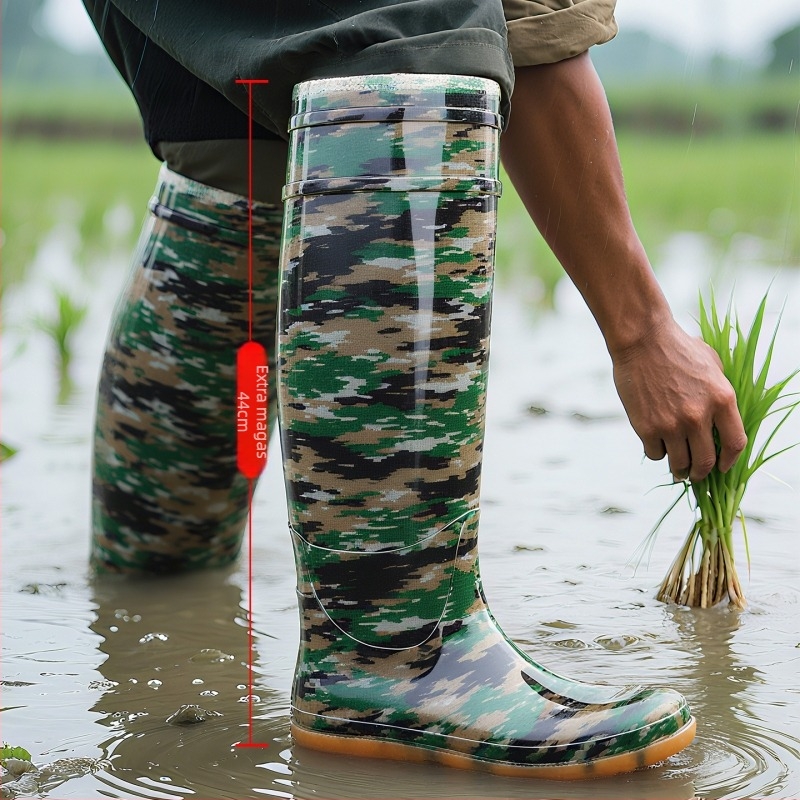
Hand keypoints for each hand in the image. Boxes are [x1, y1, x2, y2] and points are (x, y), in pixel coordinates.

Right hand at [611, 317, 746, 481]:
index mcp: (722, 400)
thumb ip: (719, 393)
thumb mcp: (712, 365)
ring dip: (679, 469)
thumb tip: (721, 418)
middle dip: (701, 472)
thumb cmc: (677, 348)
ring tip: (676, 468)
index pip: (736, 444)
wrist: (642, 340)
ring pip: (679, 463)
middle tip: (695, 473)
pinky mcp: (647, 428)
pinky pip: (655, 454)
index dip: (730, 461)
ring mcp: (672, 424)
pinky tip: (656, 442)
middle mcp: (699, 416)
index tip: (723, 467)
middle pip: (706, 461)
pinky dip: (657, 452)